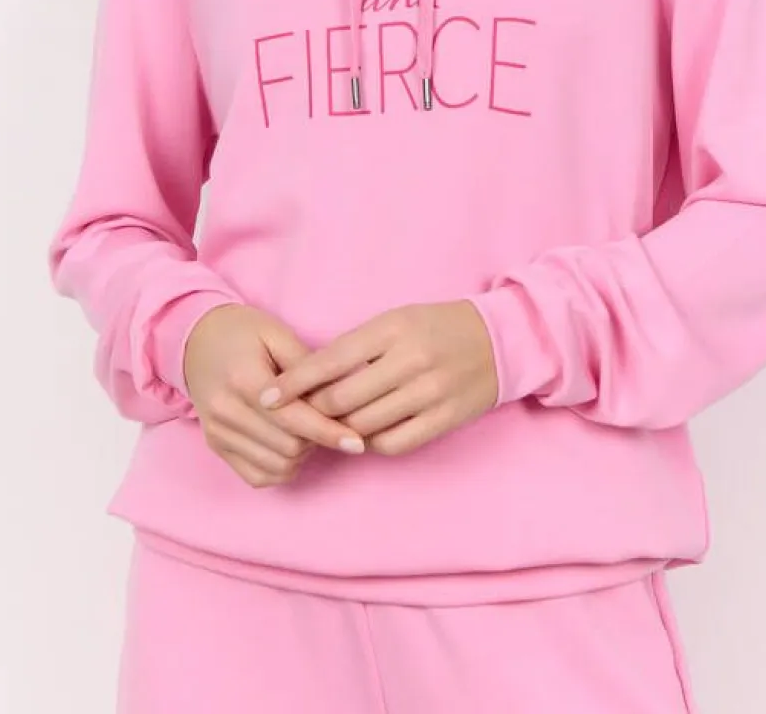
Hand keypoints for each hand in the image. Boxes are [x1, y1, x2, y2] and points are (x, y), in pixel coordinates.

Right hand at [183, 304, 366, 487]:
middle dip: (316, 438)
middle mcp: (226, 411)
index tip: (357, 442)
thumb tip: (338, 396)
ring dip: (300, 454)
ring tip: (303, 426)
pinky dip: (281, 467)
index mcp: (244, 379)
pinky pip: (258, 476)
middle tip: (322, 415)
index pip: (294, 419)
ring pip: (277, 466)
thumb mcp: (276, 333)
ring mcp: (217, 433)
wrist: (194, 339)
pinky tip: (286, 442)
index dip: (329, 432)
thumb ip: (307, 365)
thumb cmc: (241, 331)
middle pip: (288, 447)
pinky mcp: (215, 446)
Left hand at [256, 301, 499, 455]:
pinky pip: (393, 444)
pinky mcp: (444, 420)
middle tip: (296, 417)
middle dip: (313, 412)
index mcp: (393, 328)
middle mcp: (410, 360)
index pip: (330, 360)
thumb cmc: (436, 327)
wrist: (498, 340)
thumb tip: (309, 380)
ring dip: (339, 430)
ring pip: (364, 426)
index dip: (294, 382)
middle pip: (342, 399)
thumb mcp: (395, 321)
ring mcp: (430, 393)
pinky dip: (371, 443)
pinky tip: (365, 434)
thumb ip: (356, 347)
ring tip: (330, 426)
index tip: (266, 396)